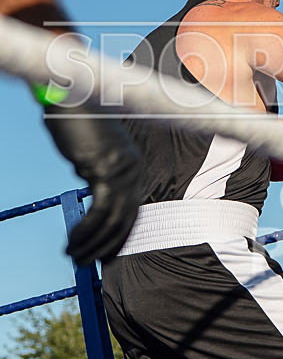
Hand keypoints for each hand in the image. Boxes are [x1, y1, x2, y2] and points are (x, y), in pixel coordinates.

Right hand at [45, 104, 142, 264]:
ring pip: (113, 219)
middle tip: (85, 262)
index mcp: (134, 166)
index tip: (104, 254)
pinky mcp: (106, 169)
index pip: (133, 210)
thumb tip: (94, 202)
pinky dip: (86, 230)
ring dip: (92, 242)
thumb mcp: (93, 153)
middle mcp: (134, 169)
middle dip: (106, 245)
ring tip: (73, 255)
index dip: (119, 236)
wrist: (71, 96)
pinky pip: (100, 211)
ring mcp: (123, 169)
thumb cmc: (77, 123)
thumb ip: (98, 175)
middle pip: (126, 218)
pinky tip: (72, 241)